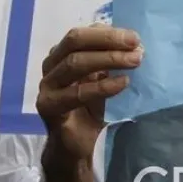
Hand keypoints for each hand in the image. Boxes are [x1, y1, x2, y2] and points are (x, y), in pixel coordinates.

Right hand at [35, 25, 142, 160]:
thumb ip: (108, 62)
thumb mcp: (101, 81)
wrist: (76, 148)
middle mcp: (50, 66)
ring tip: (134, 62)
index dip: (108, 33)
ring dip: (108, 59)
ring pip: (75, 63)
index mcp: (61, 55)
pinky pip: (76, 93)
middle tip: (135, 46)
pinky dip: (102, 86)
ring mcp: (47, 86)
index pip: (82, 34)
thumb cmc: (89, 111)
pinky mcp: (49, 107)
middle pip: (74, 41)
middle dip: (107, 40)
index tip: (135, 38)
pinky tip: (122, 83)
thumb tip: (132, 44)